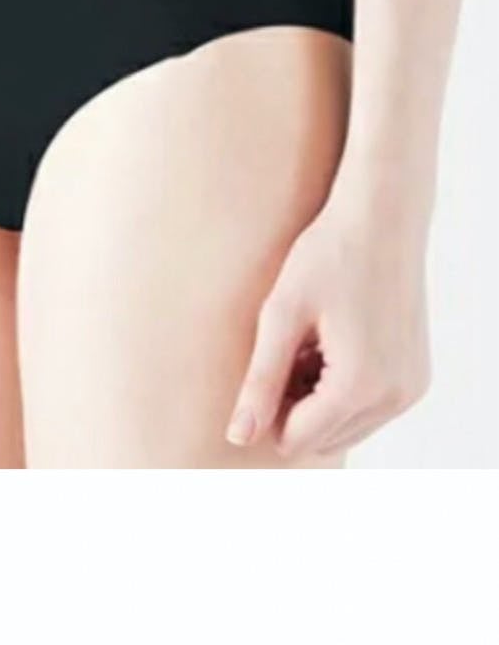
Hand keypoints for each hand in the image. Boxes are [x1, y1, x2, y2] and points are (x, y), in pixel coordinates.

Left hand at [226, 187, 431, 458]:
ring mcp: (410, 389)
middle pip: (322, 439)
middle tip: (289, 345)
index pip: (296, 438)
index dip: (268, 406)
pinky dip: (345, 389)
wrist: (383, 217)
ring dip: (319, 399)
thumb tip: (238, 437)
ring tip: (311, 342)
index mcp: (360, 385)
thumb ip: (260, 381)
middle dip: (295, 404)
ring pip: (345, 428)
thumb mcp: (282, 314)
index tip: (268, 357)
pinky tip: (334, 341)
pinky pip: (370, 409)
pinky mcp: (416, 377)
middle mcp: (394, 397)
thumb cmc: (326, 255)